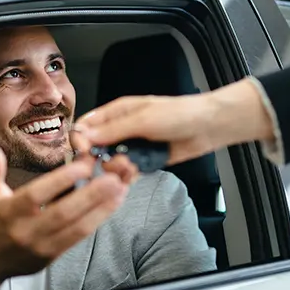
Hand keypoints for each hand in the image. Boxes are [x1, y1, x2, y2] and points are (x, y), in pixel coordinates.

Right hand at [0, 143, 130, 289]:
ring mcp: (42, 246)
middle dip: (91, 195)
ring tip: (120, 189)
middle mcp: (27, 231)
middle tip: (112, 177)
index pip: (37, 195)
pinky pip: (79, 237)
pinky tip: (112, 205)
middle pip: (63, 213)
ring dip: (101, 208)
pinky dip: (97, 220)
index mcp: (9, 212)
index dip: (61, 180)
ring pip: (76, 228)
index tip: (83, 164)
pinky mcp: (54, 255)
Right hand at [74, 79, 274, 166]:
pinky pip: (127, 173)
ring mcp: (133, 146)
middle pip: (95, 148)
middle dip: (100, 159)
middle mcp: (121, 130)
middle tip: (112, 165)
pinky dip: (127, 177)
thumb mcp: (143, 119)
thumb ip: (113, 130)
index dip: (81, 140)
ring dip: (116, 169)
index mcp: (117, 112)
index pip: (86, 126)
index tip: (85, 153)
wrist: (208, 127)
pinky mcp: (144, 161)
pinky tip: (133, 176)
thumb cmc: (178, 114)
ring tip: (131, 168)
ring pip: (111, 163)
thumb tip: (83, 135)